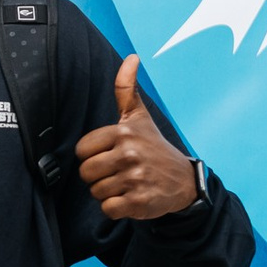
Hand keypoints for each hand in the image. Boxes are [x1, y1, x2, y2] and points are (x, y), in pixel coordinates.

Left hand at [74, 54, 196, 220]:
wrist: (183, 181)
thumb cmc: (153, 147)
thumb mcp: (139, 117)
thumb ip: (126, 88)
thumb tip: (131, 56)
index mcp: (123, 132)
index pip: (82, 151)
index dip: (93, 156)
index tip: (111, 155)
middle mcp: (129, 153)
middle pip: (86, 173)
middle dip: (98, 177)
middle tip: (118, 172)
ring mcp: (134, 178)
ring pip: (96, 192)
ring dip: (108, 192)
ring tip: (127, 184)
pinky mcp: (138, 201)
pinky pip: (107, 209)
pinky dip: (116, 208)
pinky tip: (131, 198)